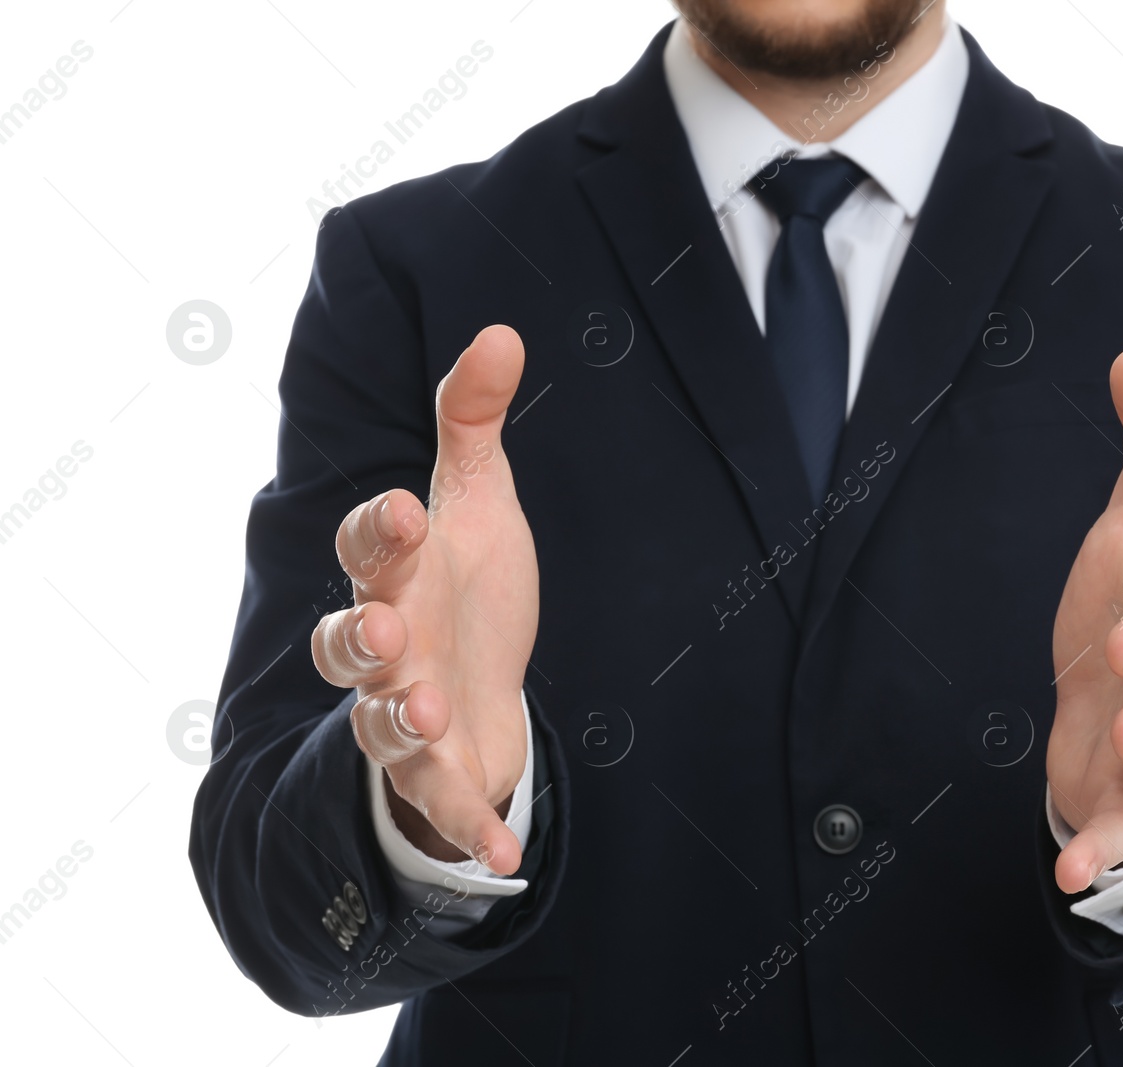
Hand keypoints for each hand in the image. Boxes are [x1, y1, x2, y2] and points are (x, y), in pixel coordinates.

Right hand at [311, 325, 536, 874]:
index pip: (368, 547)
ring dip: (396, 719)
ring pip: (376, 722)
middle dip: (360, 633)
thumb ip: (474, 424)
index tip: (405, 504)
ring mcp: (404, 713)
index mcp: (396, 572)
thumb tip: (502, 330)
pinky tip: (506, 855)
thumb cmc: (469, 586)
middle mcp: (386, 644)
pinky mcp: (437, 774)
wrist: (482, 682)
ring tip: (427, 710)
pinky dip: (470, 828)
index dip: (379, 530)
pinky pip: (442, 802)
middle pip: (347, 641)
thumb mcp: (479, 501)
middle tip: (388, 623)